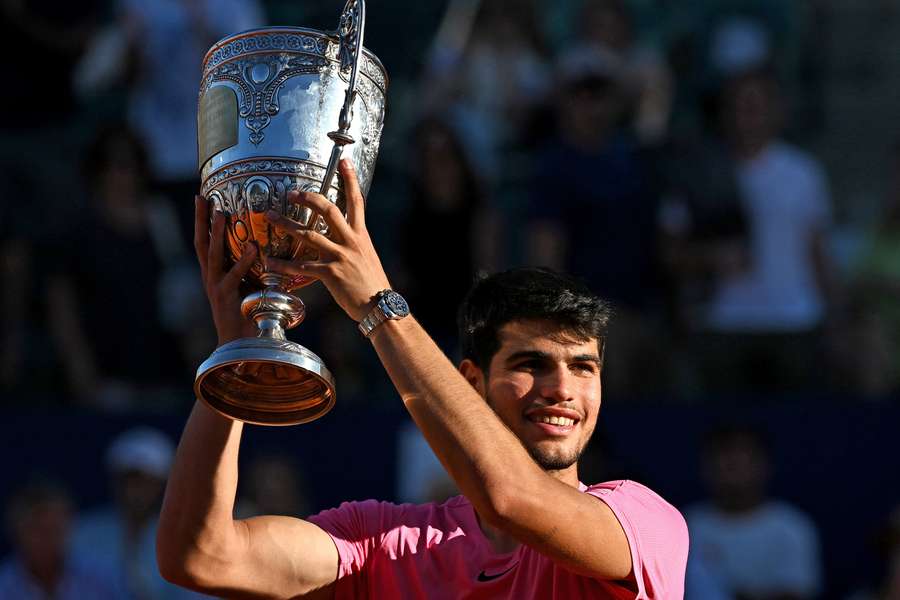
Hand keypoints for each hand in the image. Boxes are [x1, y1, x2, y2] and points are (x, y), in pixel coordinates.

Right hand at [193, 195, 257, 344]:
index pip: (205, 241)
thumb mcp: (249, 286)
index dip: (203, 221)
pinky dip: (242, 261)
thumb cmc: (249, 315)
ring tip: (221, 213)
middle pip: (201, 242)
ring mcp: (215, 287)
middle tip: (202, 197)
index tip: (204, 198)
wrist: (241, 345)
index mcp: (215, 273)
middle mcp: (210, 277)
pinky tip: (251, 247)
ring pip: (212, 255)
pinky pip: (234, 275)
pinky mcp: (226, 298)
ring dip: (215, 233)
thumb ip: (253, 268)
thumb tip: (268, 247)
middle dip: (201, 220)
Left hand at [264, 159, 390, 321]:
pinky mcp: (331, 273)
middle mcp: (351, 241)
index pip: (357, 201)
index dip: (351, 180)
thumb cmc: (373, 284)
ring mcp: (341, 256)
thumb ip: (353, 244)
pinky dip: (284, 265)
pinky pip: (302, 266)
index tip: (344, 162)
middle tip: (291, 193)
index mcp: (361, 235)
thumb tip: (342, 236)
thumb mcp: (367, 257)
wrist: (380, 305)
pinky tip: (270, 263)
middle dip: (309, 198)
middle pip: (328, 210)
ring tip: (270, 217)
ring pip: (309, 234)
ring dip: (287, 225)